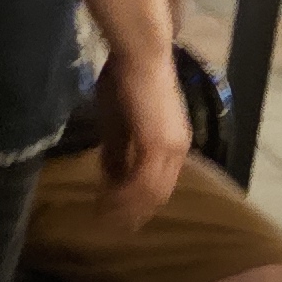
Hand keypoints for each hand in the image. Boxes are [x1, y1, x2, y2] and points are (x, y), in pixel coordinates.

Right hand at [87, 46, 194, 234]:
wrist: (140, 56)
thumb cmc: (127, 79)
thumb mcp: (119, 120)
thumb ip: (117, 149)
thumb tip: (111, 176)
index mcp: (172, 144)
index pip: (158, 184)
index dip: (138, 202)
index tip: (116, 214)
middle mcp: (177, 150)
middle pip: (157, 194)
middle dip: (133, 212)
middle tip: (110, 226)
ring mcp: (169, 149)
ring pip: (150, 192)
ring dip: (126, 208)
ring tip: (104, 219)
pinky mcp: (156, 145)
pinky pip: (140, 181)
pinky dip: (123, 196)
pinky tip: (106, 202)